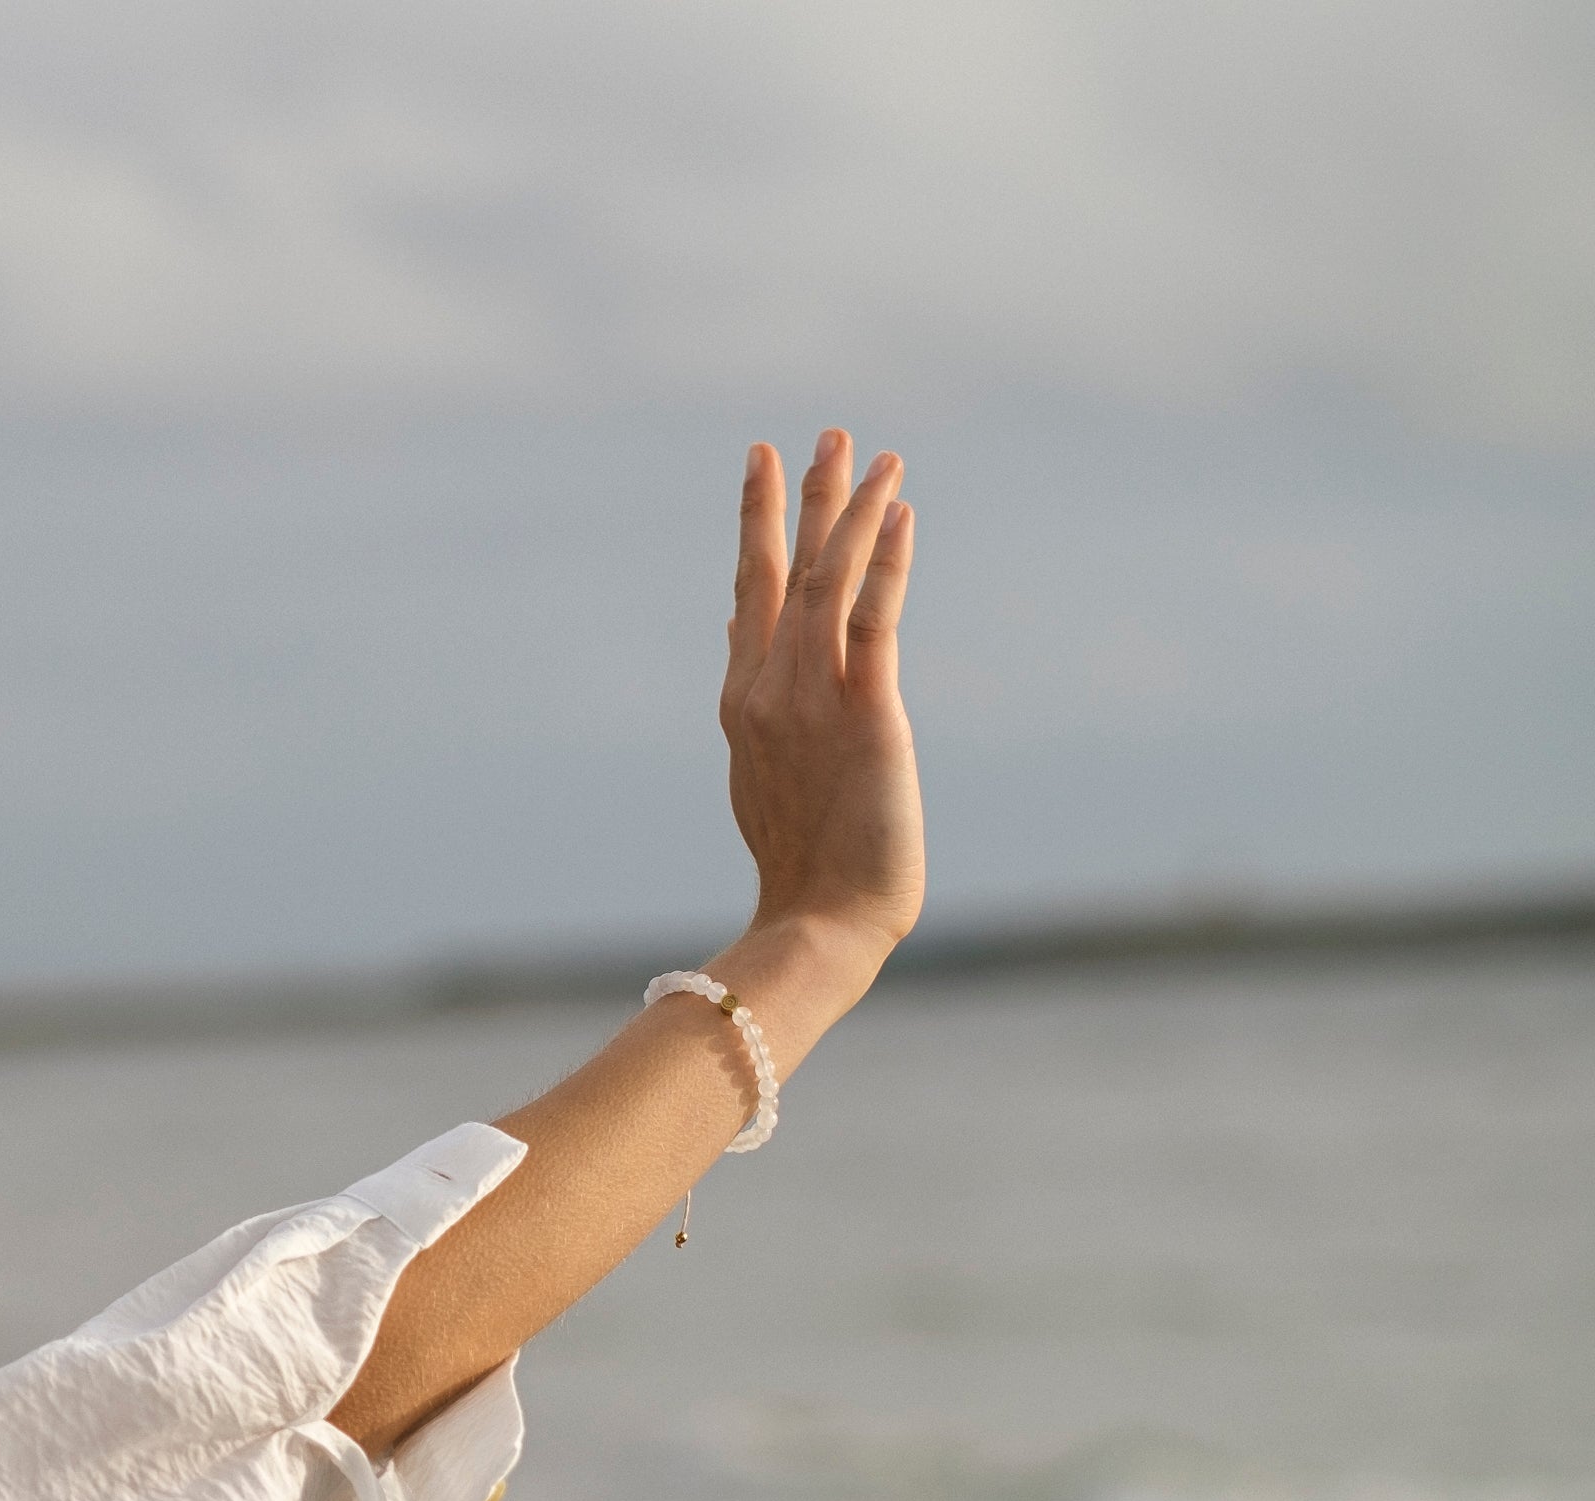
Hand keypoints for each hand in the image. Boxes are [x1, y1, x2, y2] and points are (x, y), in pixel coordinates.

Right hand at [721, 431, 922, 955]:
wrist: (819, 922)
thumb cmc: (803, 876)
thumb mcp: (766, 785)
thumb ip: (756, 718)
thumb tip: (743, 661)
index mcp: (742, 709)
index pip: (749, 602)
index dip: (756, 533)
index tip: (764, 475)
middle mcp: (767, 692)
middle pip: (777, 574)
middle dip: (792, 501)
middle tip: (810, 436)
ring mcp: (810, 700)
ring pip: (823, 582)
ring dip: (845, 511)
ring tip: (867, 450)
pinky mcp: (865, 713)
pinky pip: (873, 620)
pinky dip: (885, 562)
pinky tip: (899, 513)